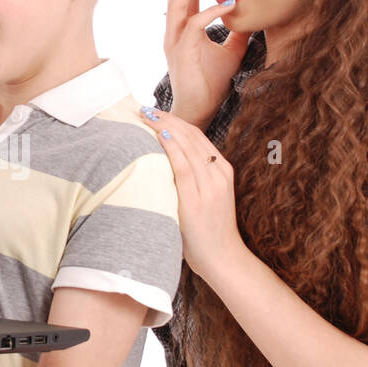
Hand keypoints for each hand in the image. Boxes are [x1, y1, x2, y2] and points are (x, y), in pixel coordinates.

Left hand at [139, 106, 247, 278]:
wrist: (222, 257)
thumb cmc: (208, 230)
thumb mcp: (205, 197)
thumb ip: (192, 179)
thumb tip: (164, 164)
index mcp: (222, 170)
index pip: (197, 136)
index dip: (175, 120)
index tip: (156, 112)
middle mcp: (218, 173)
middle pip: (191, 136)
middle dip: (166, 118)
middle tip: (144, 108)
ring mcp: (210, 185)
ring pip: (187, 145)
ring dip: (164, 126)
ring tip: (145, 115)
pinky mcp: (197, 198)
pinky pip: (182, 166)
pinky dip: (170, 147)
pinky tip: (158, 134)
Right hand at [164, 0, 251, 125]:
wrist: (201, 109)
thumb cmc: (212, 82)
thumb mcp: (231, 50)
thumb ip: (237, 31)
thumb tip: (253, 14)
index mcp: (183, 29)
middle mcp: (174, 31)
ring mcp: (175, 41)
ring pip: (177, 2)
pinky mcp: (182, 52)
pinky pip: (193, 24)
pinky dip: (210, 11)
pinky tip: (228, 4)